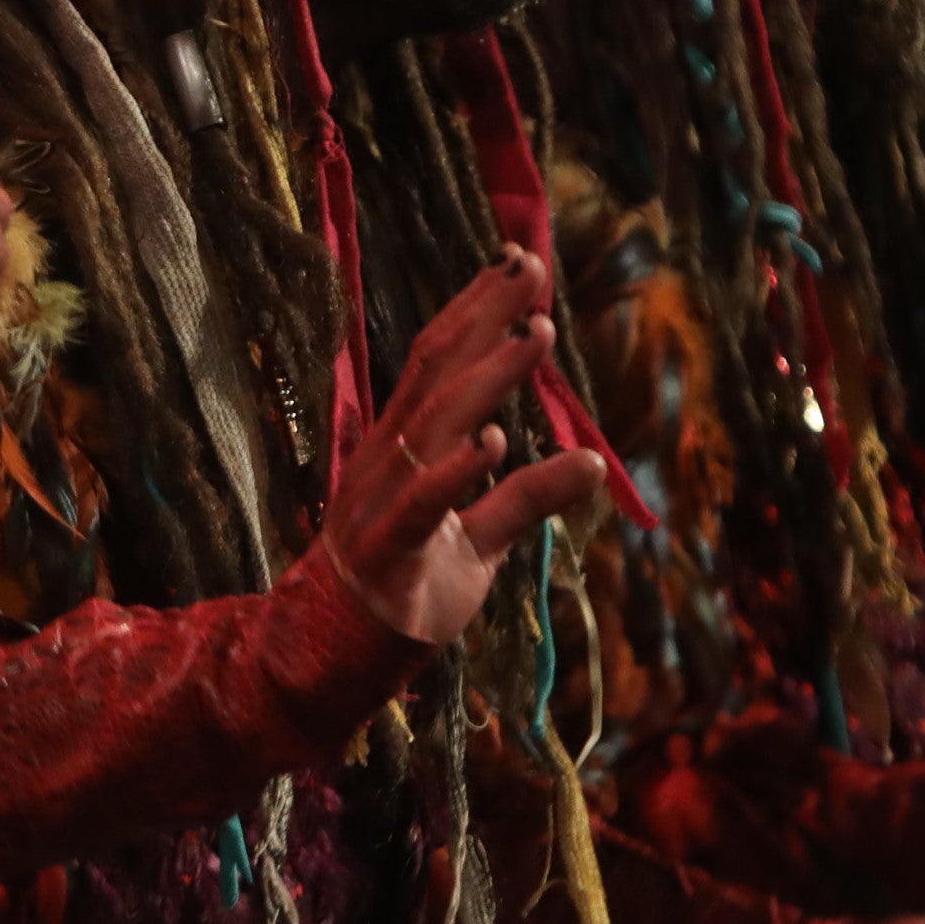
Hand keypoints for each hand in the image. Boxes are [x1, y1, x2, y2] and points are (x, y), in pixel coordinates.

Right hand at [309, 248, 608, 641]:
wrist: (331, 659)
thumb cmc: (407, 588)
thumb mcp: (481, 540)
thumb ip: (528, 498)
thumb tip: (593, 460)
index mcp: (404, 446)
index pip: (440, 360)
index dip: (478, 309)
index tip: (521, 264)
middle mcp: (388, 458)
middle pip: (436, 371)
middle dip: (485, 316)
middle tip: (531, 267)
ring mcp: (381, 501)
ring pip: (435, 424)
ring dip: (487, 377)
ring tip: (534, 334)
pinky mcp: (387, 552)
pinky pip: (420, 505)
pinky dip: (454, 470)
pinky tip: (492, 440)